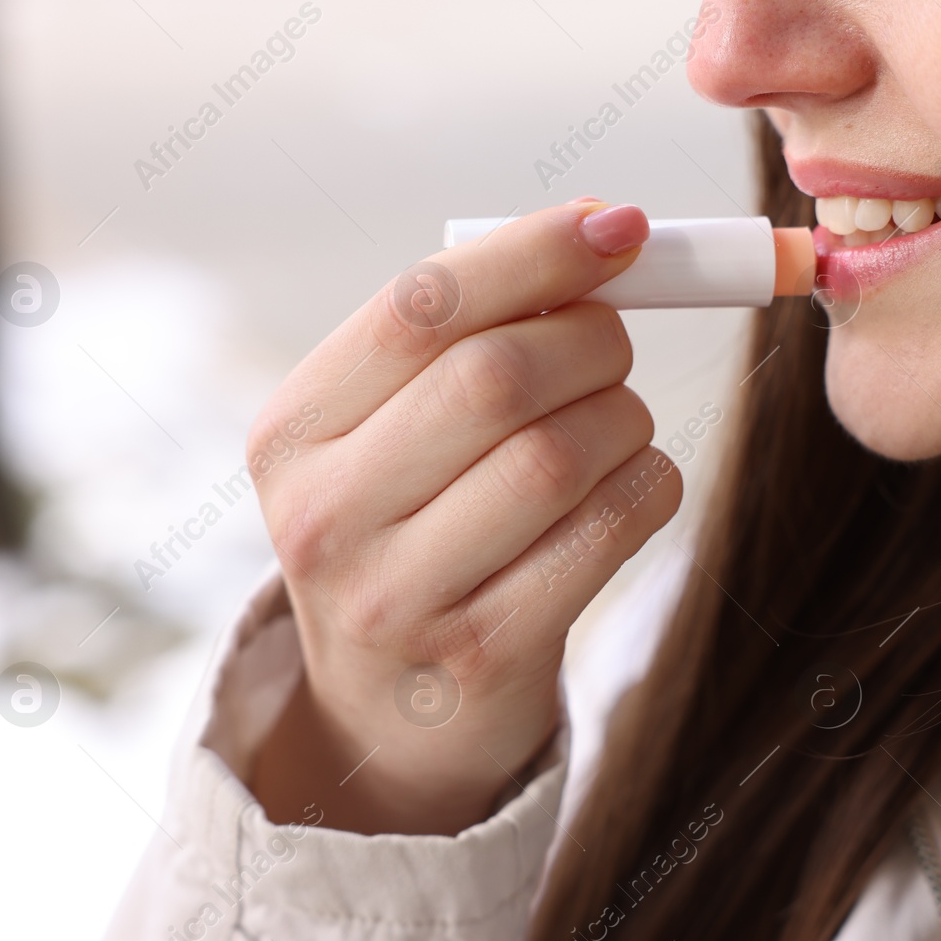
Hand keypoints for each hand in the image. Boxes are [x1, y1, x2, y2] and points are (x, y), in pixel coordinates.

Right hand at [246, 201, 682, 834]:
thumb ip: (467, 336)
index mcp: (291, 433)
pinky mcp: (485, 656)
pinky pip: (609, 529)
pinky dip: (649, 482)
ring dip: (624, 417)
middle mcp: (325, 517)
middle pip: (496, 378)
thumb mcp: (388, 435)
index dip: (532, 254)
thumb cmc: (411, 532)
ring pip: (560, 455)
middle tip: (613, 343)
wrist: (392, 715)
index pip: (419, 308)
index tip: (616, 224)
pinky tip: (632, 483)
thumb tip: (604, 230)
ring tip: (616, 425)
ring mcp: (399, 598)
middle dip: (590, 339)